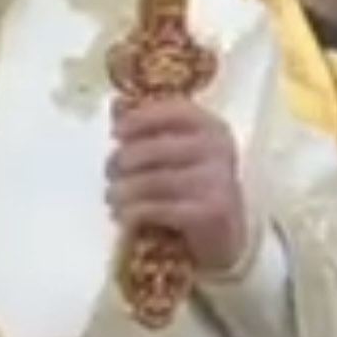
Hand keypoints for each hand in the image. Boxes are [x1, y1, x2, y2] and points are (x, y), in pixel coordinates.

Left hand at [104, 97, 249, 274]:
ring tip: (112, 197)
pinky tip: (125, 216)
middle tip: (110, 173)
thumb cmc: (195, 185)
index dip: (139, 119)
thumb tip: (116, 103)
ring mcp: (216, 181)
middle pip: (152, 149)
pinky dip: (132, 212)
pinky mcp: (209, 213)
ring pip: (150, 181)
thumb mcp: (179, 150)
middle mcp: (217, 149)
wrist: (226, 232)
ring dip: (121, 191)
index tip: (116, 132)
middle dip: (121, 162)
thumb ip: (150, 126)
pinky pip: (156, 208)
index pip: (172, 111)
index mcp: (211, 127)